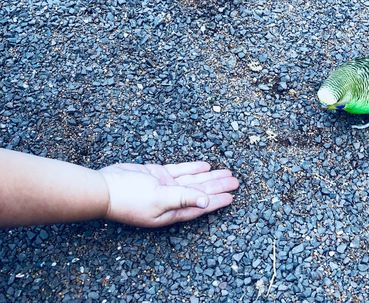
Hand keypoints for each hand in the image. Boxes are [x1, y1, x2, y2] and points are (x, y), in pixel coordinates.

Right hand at [99, 162, 238, 226]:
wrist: (104, 187)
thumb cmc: (129, 199)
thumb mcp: (159, 199)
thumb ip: (183, 198)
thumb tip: (205, 202)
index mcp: (173, 211)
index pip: (200, 206)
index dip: (216, 201)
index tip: (232, 197)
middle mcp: (171, 200)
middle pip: (200, 192)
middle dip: (218, 187)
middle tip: (235, 182)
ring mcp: (165, 187)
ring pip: (193, 181)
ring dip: (209, 177)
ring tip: (226, 173)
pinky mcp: (157, 175)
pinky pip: (180, 171)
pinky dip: (192, 169)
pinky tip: (205, 166)